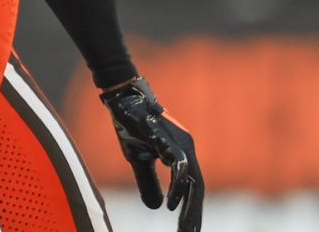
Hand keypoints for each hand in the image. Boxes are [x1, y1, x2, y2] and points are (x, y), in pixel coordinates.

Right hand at [101, 77, 202, 230]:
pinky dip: (178, 189)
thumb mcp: (138, 160)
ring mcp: (182, 144)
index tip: (188, 229)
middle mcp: (187, 150)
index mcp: (181, 154)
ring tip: (186, 228)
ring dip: (190, 207)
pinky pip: (180, 169)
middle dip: (194, 214)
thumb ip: (148, 183)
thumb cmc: (130, 126)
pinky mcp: (171, 141)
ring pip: (194, 182)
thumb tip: (155, 207)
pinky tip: (172, 206)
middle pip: (197, 188)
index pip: (192, 187)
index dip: (191, 208)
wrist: (121, 99)